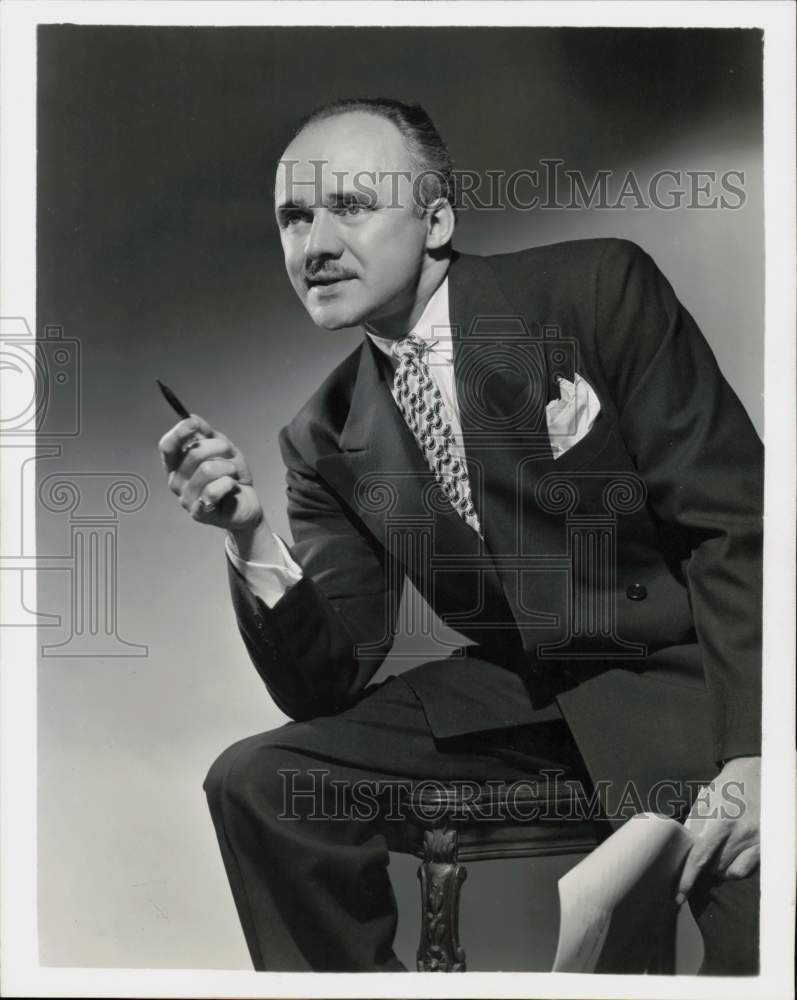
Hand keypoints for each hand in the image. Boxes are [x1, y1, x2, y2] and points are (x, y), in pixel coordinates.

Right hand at [158, 414, 264, 532]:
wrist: (246, 505)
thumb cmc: (231, 477)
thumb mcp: (223, 450)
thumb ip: (207, 434)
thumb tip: (191, 417)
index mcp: (177, 465)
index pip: (167, 446)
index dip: (179, 432)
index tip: (194, 424)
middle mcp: (176, 482)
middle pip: (193, 453)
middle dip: (220, 447)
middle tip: (230, 454)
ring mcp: (185, 499)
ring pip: (207, 470)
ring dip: (228, 467)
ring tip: (232, 474)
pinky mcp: (199, 513)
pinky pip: (214, 490)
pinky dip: (229, 483)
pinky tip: (232, 488)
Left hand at [676, 755, 759, 903]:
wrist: (758, 773)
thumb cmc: (727, 786)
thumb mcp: (706, 799)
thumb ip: (695, 824)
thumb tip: (684, 849)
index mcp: (719, 819)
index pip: (700, 857)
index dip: (687, 878)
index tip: (678, 894)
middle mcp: (739, 833)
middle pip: (714, 867)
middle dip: (701, 871)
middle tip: (694, 868)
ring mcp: (755, 841)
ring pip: (730, 872)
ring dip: (717, 870)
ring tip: (713, 858)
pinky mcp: (766, 846)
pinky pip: (745, 870)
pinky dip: (734, 870)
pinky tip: (729, 859)